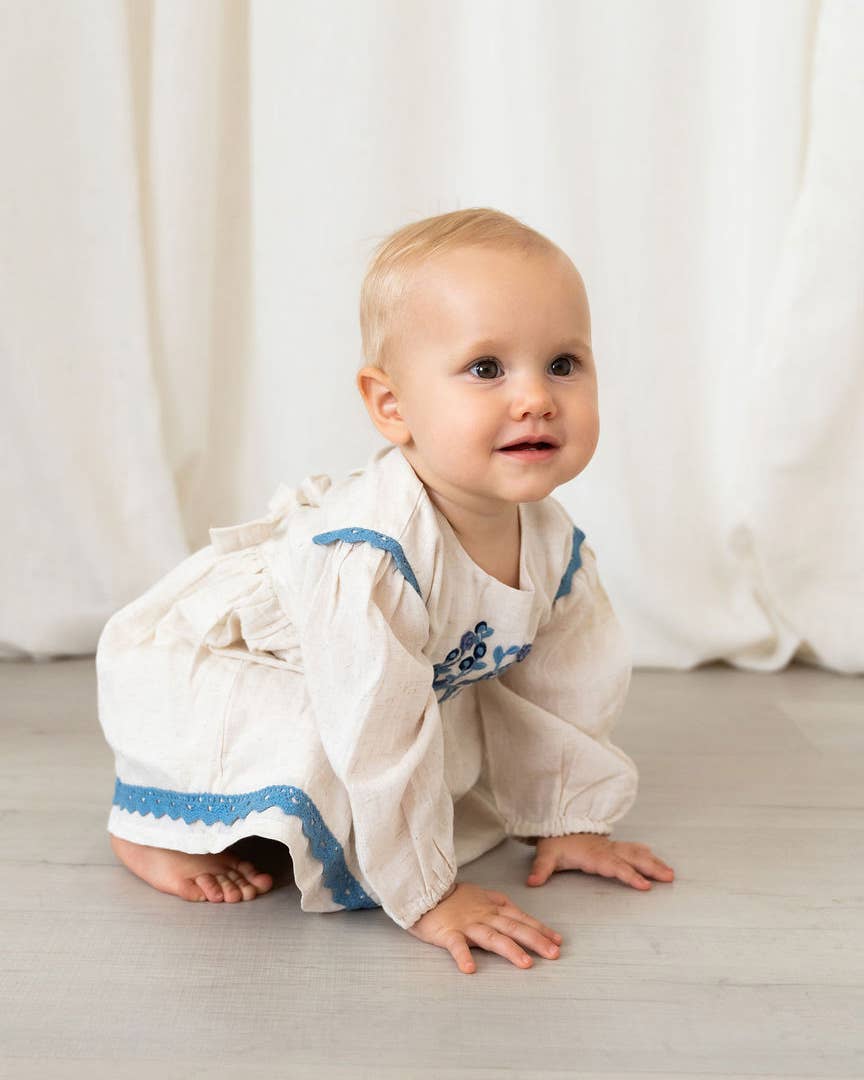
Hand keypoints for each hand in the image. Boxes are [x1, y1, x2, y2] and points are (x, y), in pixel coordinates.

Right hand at [406, 881, 562, 973]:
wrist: (423, 890)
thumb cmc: (452, 897)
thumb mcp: (479, 894)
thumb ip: (498, 902)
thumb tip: (517, 910)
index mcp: (492, 908)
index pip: (520, 918)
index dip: (540, 929)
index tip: (558, 941)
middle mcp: (483, 916)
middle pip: (513, 927)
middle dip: (535, 940)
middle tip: (554, 954)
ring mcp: (466, 924)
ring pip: (491, 937)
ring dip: (510, 950)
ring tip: (526, 964)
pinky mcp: (447, 933)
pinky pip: (455, 945)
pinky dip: (463, 956)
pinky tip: (470, 969)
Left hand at [526, 834, 674, 889]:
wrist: (557, 824)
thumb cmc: (555, 843)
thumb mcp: (546, 855)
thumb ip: (541, 869)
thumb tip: (533, 882)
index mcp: (593, 855)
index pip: (614, 866)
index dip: (629, 875)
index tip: (645, 884)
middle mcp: (606, 850)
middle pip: (632, 859)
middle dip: (651, 868)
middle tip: (669, 877)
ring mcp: (611, 847)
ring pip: (635, 853)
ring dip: (653, 862)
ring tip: (670, 873)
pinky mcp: (612, 847)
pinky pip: (632, 848)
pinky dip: (645, 853)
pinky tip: (655, 857)